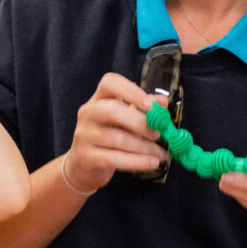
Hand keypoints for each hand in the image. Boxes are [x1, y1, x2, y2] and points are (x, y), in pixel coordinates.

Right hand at [63, 73, 168, 192]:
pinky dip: (137, 162)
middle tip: (158, 133)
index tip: (150, 105)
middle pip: (111, 110)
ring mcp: (84, 135)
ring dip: (144, 147)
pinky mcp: (86, 157)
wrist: (83, 165)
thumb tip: (162, 101)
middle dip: (140, 122)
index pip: (109, 83)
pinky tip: (152, 163)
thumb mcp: (125, 119)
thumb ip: (143, 108)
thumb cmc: (108, 137)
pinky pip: (115, 159)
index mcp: (98, 99)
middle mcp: (88, 113)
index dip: (131, 91)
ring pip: (116, 138)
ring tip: (160, 153)